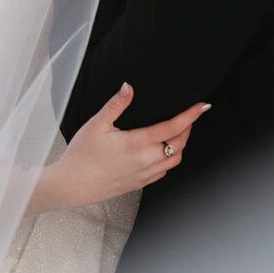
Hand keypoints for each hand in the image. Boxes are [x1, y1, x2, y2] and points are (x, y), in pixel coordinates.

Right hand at [25, 84, 209, 215]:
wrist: (70, 186)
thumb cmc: (81, 155)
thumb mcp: (96, 124)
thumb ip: (116, 104)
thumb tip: (128, 86)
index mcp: (137, 143)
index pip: (173, 127)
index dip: (191, 115)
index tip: (203, 106)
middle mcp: (145, 161)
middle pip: (180, 144)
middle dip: (188, 128)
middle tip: (189, 115)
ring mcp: (144, 175)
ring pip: (174, 160)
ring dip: (181, 145)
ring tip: (178, 131)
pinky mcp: (139, 184)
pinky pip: (163, 172)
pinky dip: (169, 159)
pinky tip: (162, 151)